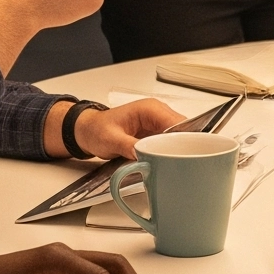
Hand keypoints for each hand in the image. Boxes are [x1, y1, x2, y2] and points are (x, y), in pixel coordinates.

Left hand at [54, 96, 183, 160]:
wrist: (88, 130)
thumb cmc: (97, 129)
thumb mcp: (110, 139)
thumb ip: (128, 146)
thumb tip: (144, 156)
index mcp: (150, 109)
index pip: (177, 123)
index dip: (183, 140)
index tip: (184, 155)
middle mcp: (157, 113)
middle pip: (183, 130)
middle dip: (183, 147)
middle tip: (181, 164)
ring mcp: (158, 123)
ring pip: (179, 137)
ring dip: (178, 151)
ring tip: (176, 165)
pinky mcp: (156, 133)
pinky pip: (170, 142)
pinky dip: (170, 152)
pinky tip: (168, 162)